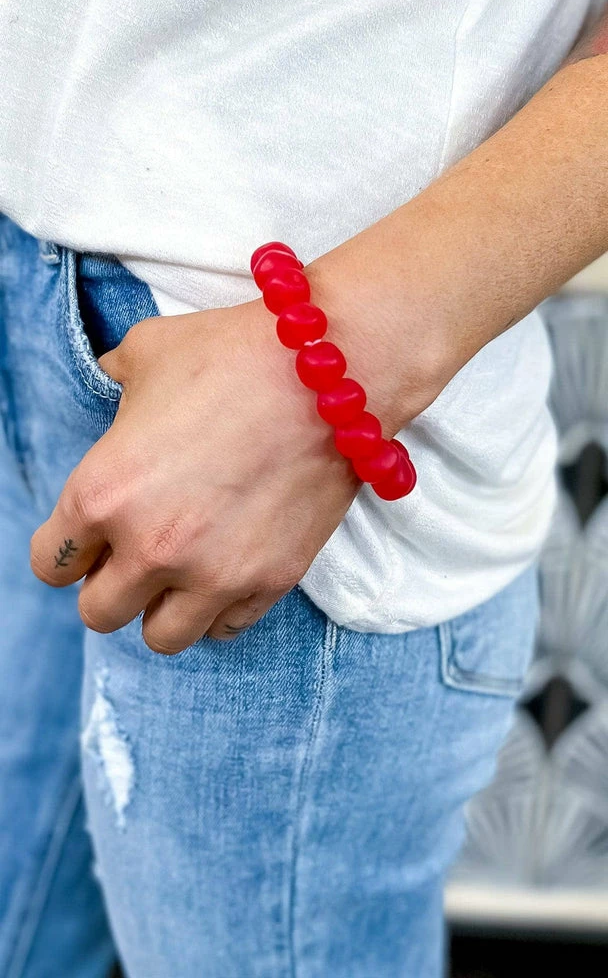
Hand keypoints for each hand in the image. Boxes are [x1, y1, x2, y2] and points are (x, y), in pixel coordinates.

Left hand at [30, 299, 367, 650]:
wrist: (330, 371)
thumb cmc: (233, 354)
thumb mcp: (149, 351)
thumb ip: (116, 377)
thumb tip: (111, 376)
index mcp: (102, 492)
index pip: (50, 563)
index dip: (68, 548)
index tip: (89, 539)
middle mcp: (150, 545)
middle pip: (98, 612)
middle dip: (110, 584)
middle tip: (135, 555)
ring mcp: (214, 572)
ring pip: (161, 637)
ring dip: (163, 608)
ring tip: (181, 572)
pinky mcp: (269, 581)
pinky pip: (226, 628)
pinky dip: (220, 607)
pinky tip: (227, 569)